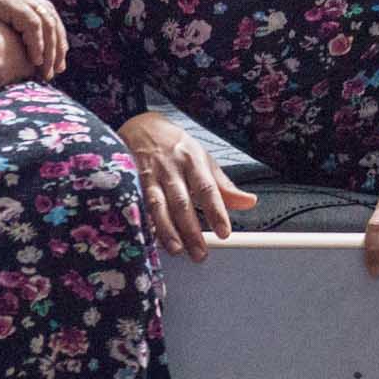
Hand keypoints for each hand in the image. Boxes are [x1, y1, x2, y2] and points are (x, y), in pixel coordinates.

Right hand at [0, 0, 65, 78]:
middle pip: (50, 16)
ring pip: (46, 21)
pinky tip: (35, 61)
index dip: (50, 36)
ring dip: (50, 48)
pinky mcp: (6, 0)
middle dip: (57, 43)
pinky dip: (37, 43)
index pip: (42, 12)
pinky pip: (33, 24)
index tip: (52, 59)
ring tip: (48, 70)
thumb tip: (0, 44)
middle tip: (57, 68)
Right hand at [120, 110, 257, 262]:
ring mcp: (148, 173)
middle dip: (192, 230)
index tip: (224, 233)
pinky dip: (143, 222)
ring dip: (167, 230)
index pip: (207, 188)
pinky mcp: (129, 180)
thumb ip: (224, 186)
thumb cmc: (176, 147)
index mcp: (193, 160)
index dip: (216, 212)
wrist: (140, 125)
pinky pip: (137, 203)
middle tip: (201, 253)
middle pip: (182, 202)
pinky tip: (149, 238)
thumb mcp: (203, 160)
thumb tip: (249, 203)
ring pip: (158, 205)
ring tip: (177, 250)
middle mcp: (171, 167)